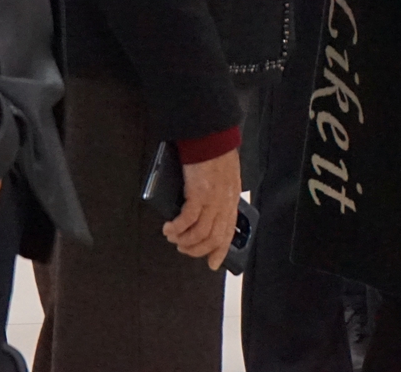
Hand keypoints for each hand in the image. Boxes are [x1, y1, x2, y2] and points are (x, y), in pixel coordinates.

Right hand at [163, 148, 240, 270]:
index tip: (213, 263)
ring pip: (201, 233)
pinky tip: (169, 228)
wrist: (211, 137)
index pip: (228, 232)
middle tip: (184, 249)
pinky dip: (178, 228)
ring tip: (174, 238)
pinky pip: (188, 220)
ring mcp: (213, 199)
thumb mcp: (224, 179)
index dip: (220, 250)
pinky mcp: (199, 194)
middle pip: (214, 237)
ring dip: (185, 241)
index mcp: (231, 199)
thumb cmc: (215, 154)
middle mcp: (224, 202)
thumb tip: (206, 211)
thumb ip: (218, 196)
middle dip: (197, 249)